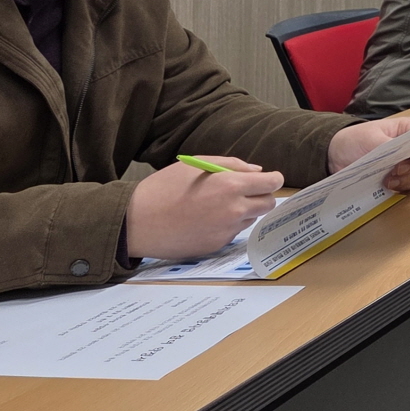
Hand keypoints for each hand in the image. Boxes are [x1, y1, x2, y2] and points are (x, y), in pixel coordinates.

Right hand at [126, 156, 281, 259]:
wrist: (137, 222)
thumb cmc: (165, 188)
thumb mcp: (198, 164)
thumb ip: (233, 165)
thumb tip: (257, 172)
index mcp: (231, 186)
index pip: (272, 184)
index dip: (273, 179)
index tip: (268, 179)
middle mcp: (233, 211)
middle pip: (268, 204)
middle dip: (261, 196)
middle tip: (245, 191)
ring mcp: (226, 231)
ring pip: (250, 219)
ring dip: (244, 211)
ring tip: (216, 205)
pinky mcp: (216, 246)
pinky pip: (232, 233)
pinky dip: (227, 225)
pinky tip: (205, 220)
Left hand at [328, 118, 409, 193]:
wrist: (337, 155)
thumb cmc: (355, 139)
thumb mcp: (370, 137)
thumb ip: (387, 144)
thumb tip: (400, 154)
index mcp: (406, 129)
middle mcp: (408, 146)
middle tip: (397, 170)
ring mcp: (402, 162)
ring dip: (405, 179)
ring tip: (389, 180)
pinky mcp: (395, 176)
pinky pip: (405, 184)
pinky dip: (399, 186)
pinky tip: (388, 185)